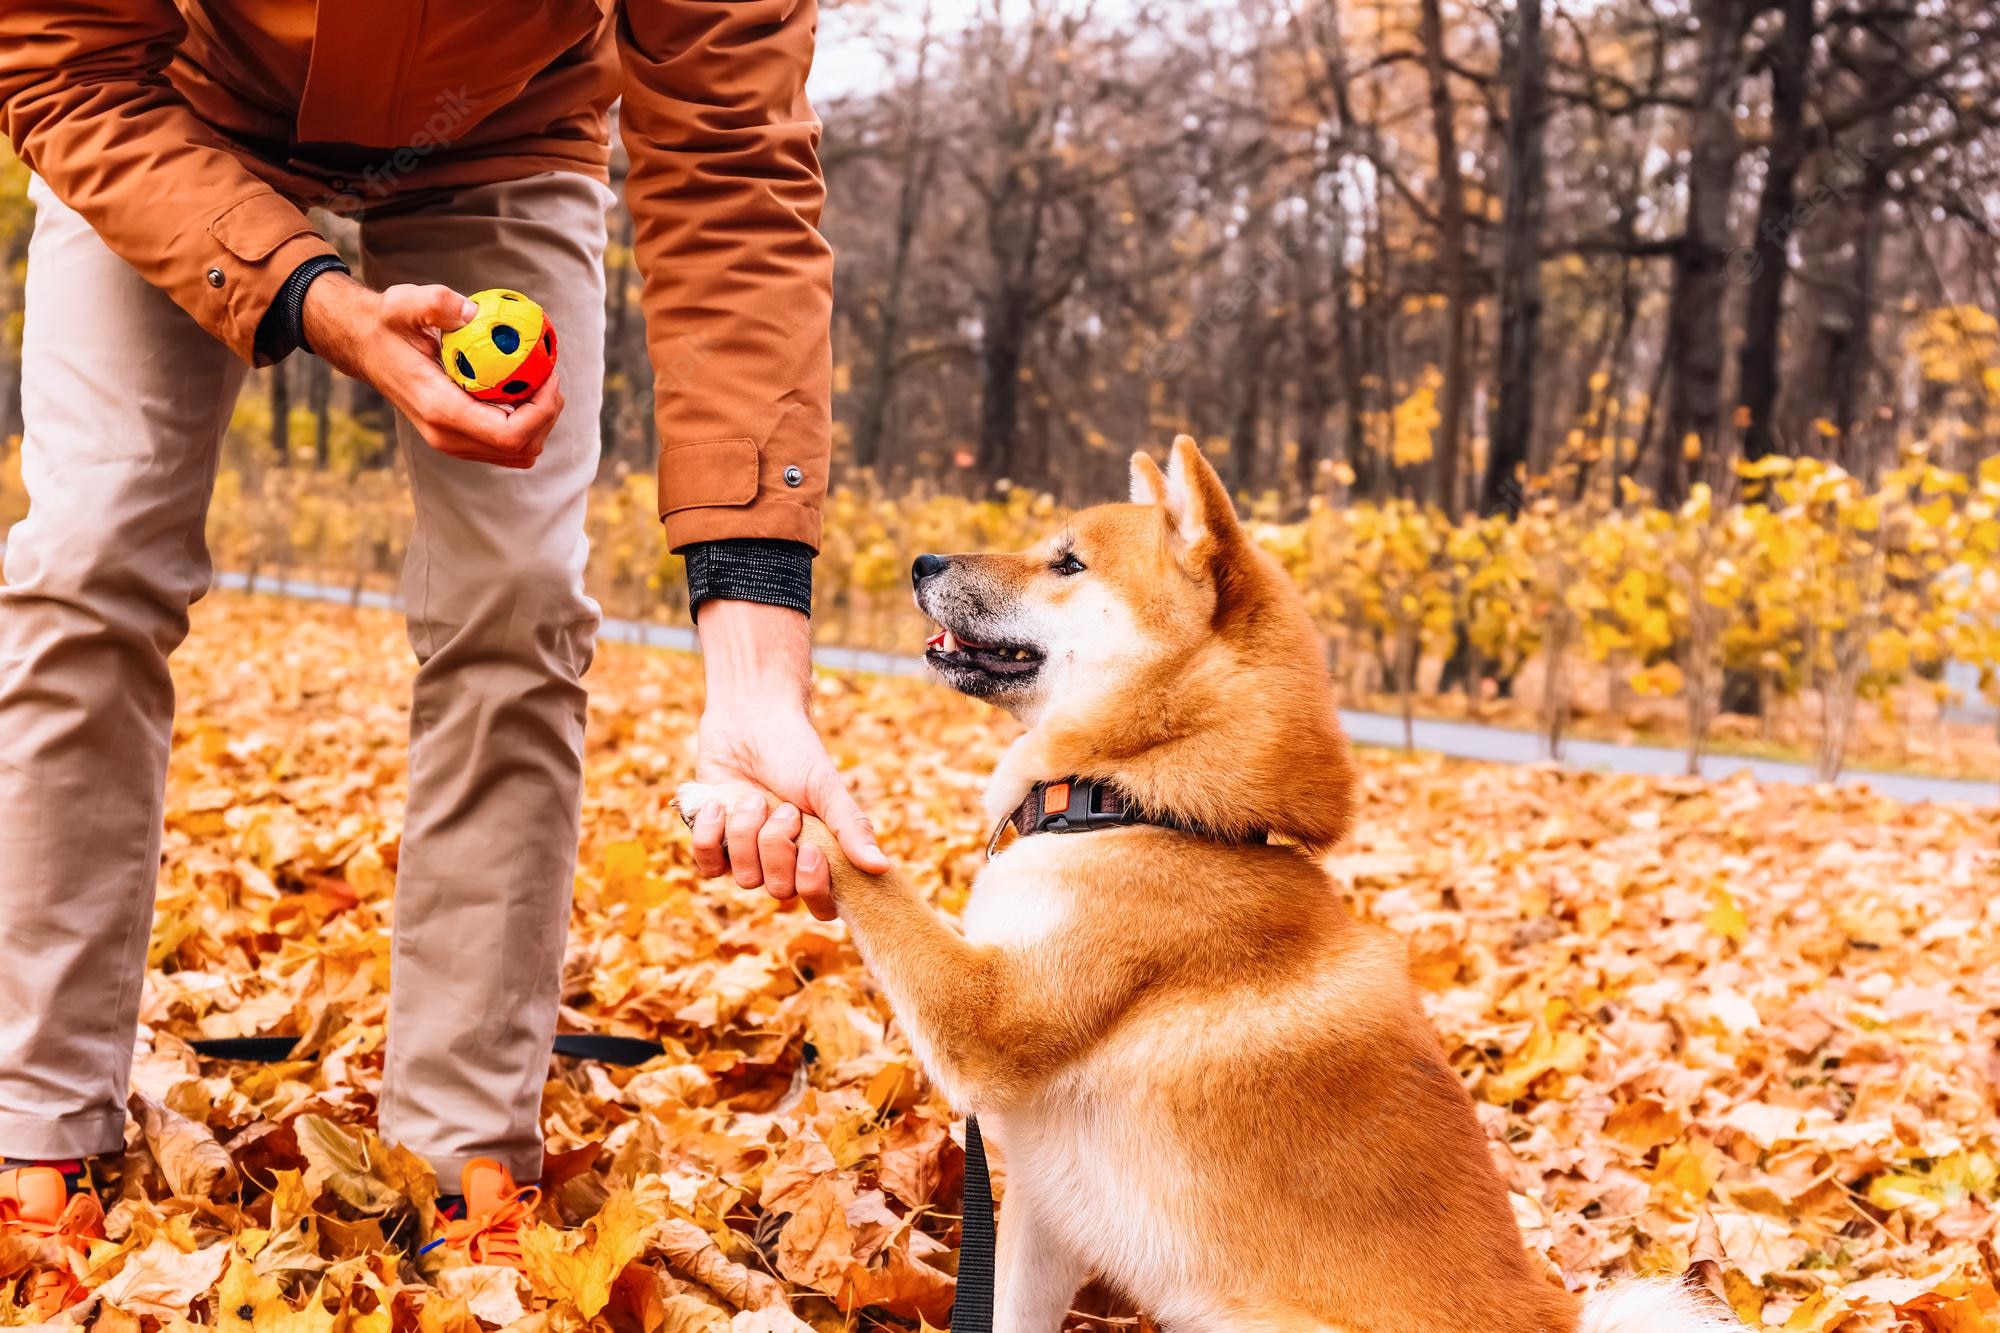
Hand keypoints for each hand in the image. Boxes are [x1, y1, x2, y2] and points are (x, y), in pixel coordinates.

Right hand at [302, 273, 563, 468]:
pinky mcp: (458, 440)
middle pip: (521, 448)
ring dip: (539, 421)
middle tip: (549, 375)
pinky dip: (525, 423)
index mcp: (440, 410)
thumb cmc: (388, 323)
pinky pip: (506, 444)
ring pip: (517, 452)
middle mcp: (446, 436)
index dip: (542, 412)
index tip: (549, 376)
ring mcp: (452, 443)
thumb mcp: (404, 302)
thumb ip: (436, 303)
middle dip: (547, 415)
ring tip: (538, 382)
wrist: (365, 346)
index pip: (508, 434)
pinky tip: (521, 388)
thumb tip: (474, 313)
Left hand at [686, 600, 887, 918]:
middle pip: (779, 891)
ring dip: (746, 834)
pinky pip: (708, 865)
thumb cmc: (795, 752)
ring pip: (744, 878)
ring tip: (752, 798)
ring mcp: (747, 857)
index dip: (813, 888)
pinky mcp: (714, 845)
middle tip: (782, 808)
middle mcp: (783, 864)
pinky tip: (718, 804)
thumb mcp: (826, 787)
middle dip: (776, 846)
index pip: (821, 906)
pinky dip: (711, 835)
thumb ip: (851, 827)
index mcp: (818, 856)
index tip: (810, 850)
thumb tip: (881, 868)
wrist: (749, 720)